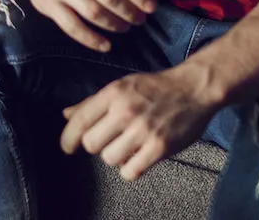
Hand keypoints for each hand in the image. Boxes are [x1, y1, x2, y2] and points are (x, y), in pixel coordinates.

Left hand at [60, 67, 216, 181]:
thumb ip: (93, 102)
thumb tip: (66, 114)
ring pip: (109, 158)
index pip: (80, 120)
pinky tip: (137, 157)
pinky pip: (130, 171)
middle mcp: (125, 111)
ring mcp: (143, 130)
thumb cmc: (154, 87)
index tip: (67, 148)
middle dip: (96, 146)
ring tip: (126, 146)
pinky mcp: (159, 147)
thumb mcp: (121, 86)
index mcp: (113, 93)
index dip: (68, 138)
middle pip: (91, 143)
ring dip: (115, 156)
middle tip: (108, 141)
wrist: (193, 88)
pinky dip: (130, 168)